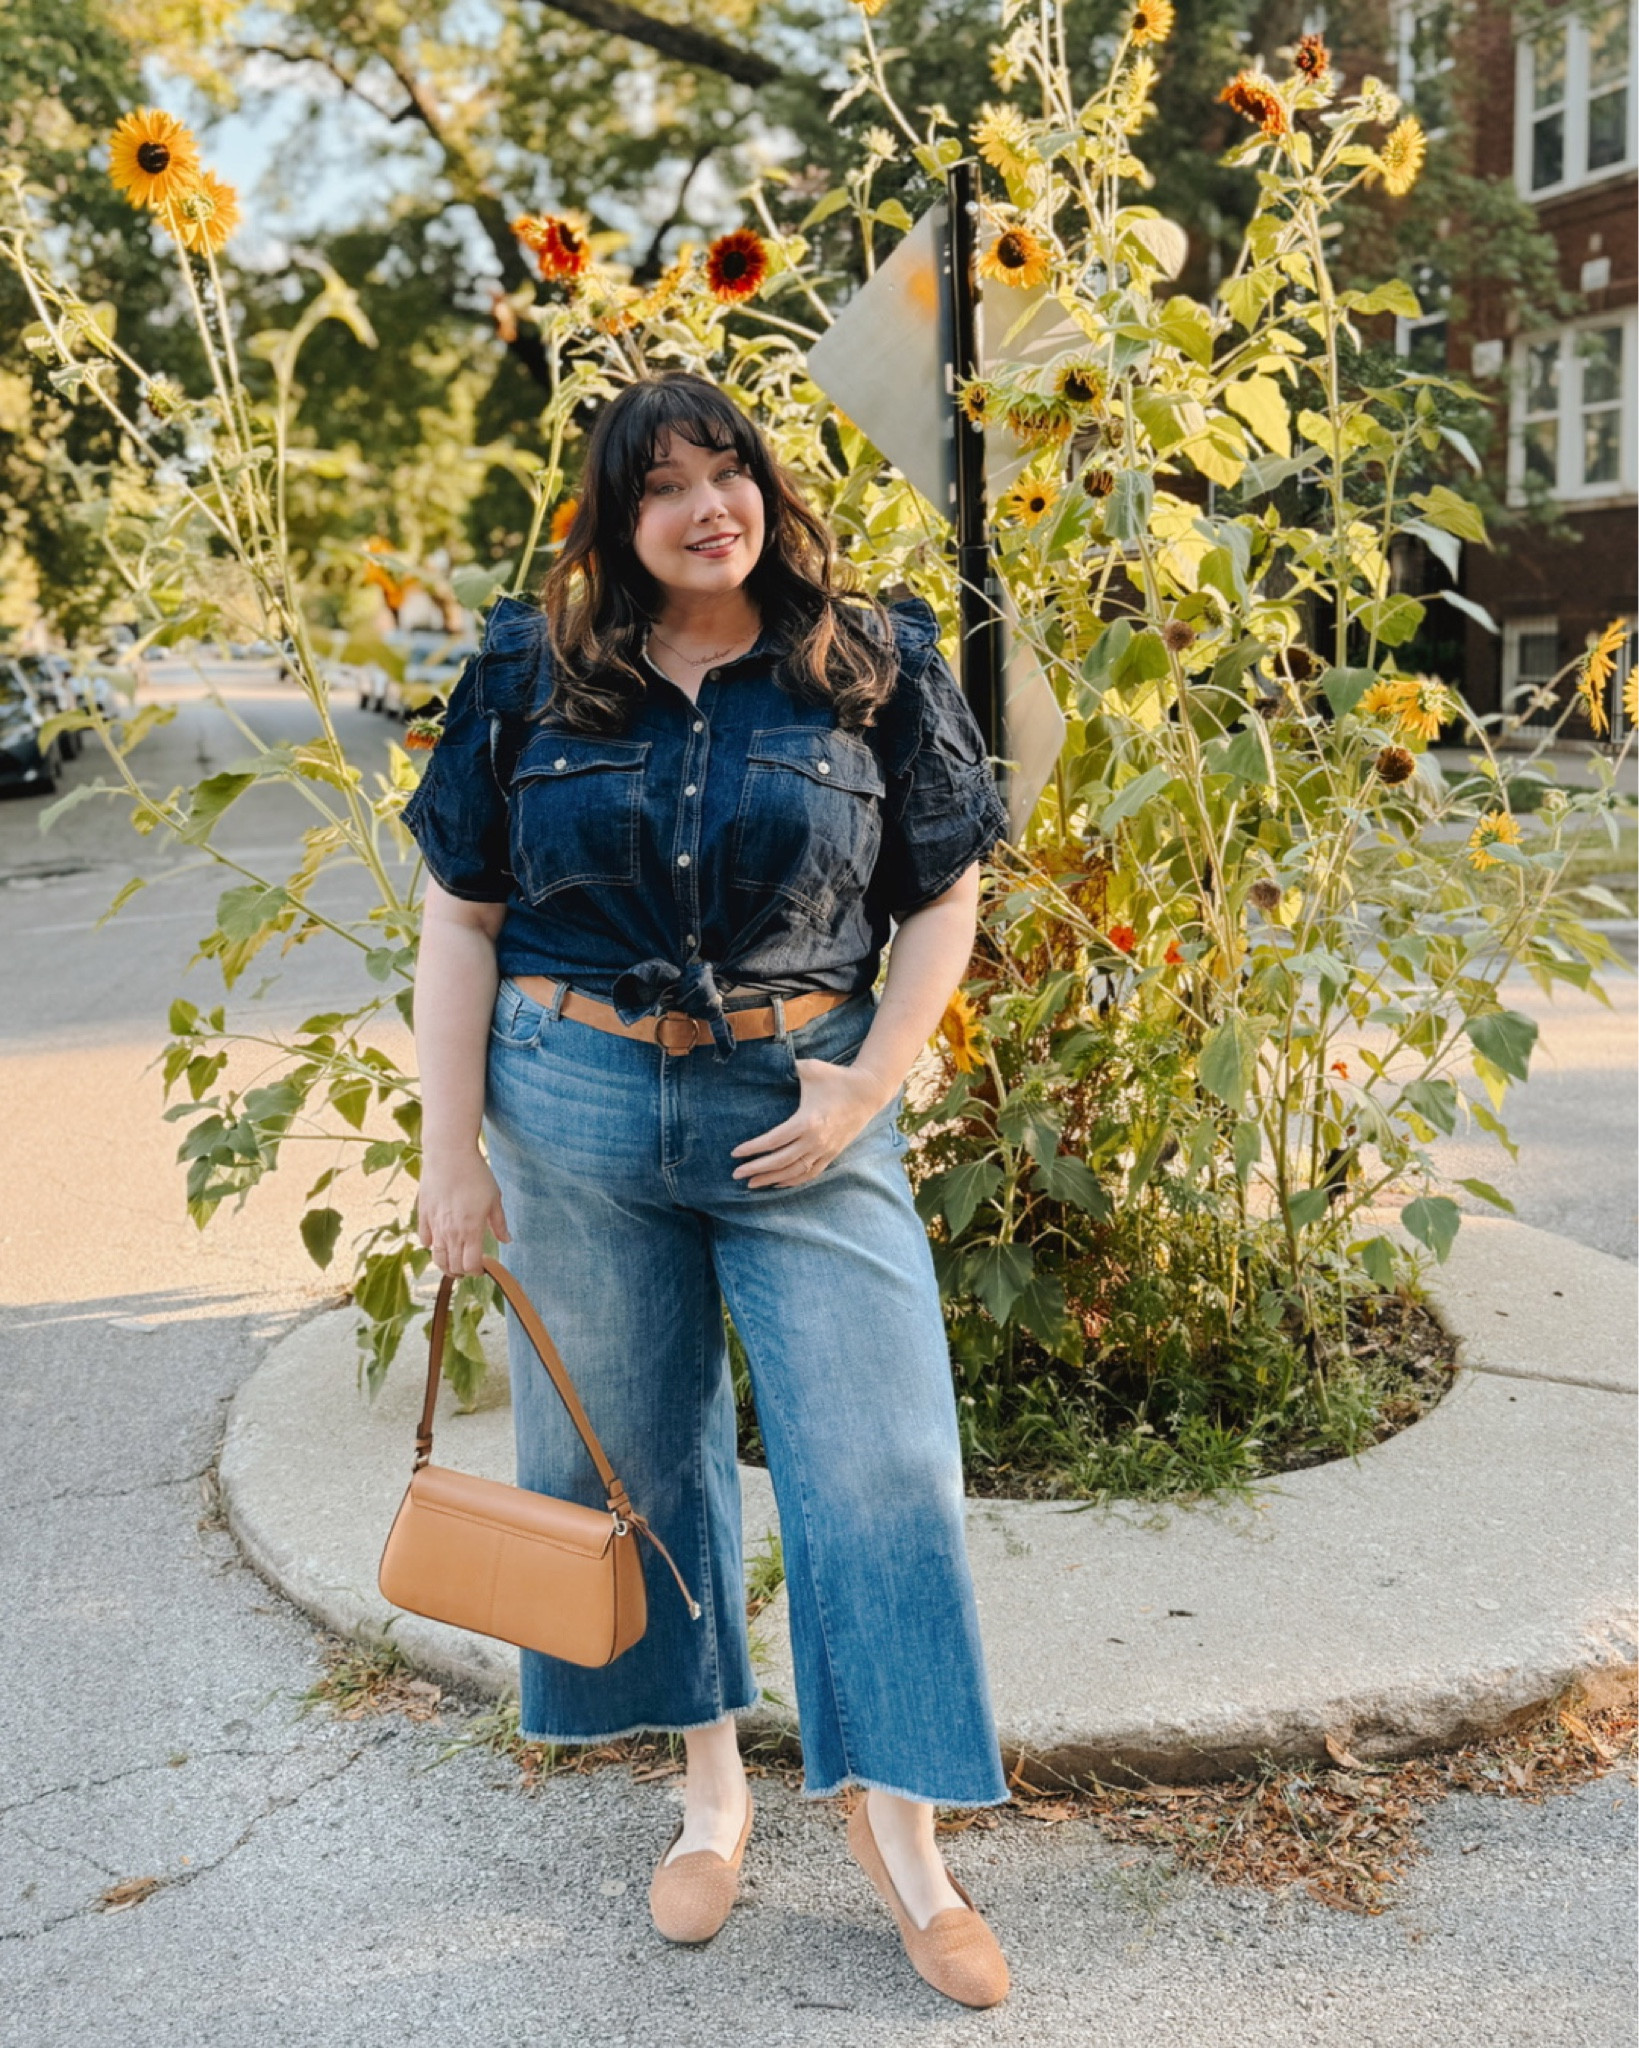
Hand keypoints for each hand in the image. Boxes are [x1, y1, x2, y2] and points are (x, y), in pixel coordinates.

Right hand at [416, 1150, 510, 1274]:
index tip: (482, 1267)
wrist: (449, 1155)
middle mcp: (451, 1232)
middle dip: (462, 1272)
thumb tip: (507, 1240)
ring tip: (453, 1263)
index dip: (477, 1271)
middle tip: (469, 1268)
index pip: (470, 1265)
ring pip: (436, 1256)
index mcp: (471, 1230)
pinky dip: (431, 1245)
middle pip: (453, 1266)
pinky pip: (424, 1239)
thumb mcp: (494, 1198)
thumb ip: (499, 1224)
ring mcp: (434, 1224)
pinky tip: (437, 1242)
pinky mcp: (423, 1214)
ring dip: (445, 1264)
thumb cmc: (476, 1174)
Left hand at [730, 1056, 888, 1188]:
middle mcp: (815, 1140)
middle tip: (736, 1174)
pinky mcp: (832, 1154)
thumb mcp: (810, 1069)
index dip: (752, 1149)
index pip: (773, 1141)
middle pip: (780, 1161)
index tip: (735, 1153)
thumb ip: (786, 1068)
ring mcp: (825, 1150)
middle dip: (756, 1169)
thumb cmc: (837, 1078)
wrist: (869, 1091)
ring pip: (794, 1172)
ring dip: (771, 1179)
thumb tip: (765, 1064)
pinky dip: (792, 1181)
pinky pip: (810, 1174)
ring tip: (752, 1184)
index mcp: (807, 1121)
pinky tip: (777, 1184)